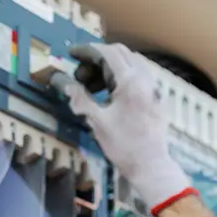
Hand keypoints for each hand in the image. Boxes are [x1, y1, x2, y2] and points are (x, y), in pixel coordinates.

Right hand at [63, 43, 190, 210]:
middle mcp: (145, 79)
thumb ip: (79, 97)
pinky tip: (108, 94)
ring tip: (91, 87)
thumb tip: (60, 81)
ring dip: (108, 67)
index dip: (86, 50)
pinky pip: (137, 75)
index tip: (70, 54)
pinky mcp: (156, 97)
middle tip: (80, 76)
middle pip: (120, 53)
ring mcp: (153, 87)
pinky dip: (120, 76)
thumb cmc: (124, 146)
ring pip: (129, 63)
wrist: (151, 166)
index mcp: (131, 82)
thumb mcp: (97, 121)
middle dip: (96, 59)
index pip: (107, 53)